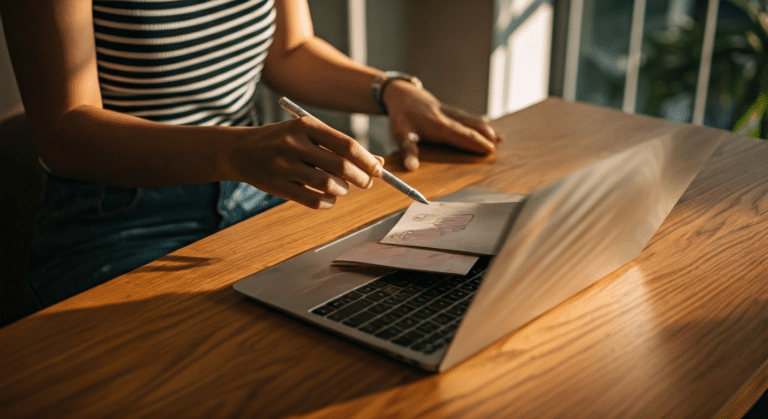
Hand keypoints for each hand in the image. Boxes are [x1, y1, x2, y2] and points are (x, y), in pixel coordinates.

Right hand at [225, 116, 382, 208]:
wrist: (239, 150)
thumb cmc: (282, 141)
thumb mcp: (308, 134)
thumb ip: (340, 147)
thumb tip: (377, 163)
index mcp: (305, 126)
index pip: (346, 145)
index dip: (367, 160)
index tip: (378, 170)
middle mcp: (294, 144)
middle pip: (341, 166)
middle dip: (361, 178)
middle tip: (366, 183)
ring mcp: (284, 166)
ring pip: (329, 185)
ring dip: (343, 191)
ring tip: (342, 189)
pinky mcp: (277, 186)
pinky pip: (313, 201)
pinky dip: (328, 203)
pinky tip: (329, 198)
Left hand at [382, 80, 503, 170]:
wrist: (401, 93)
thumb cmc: (401, 114)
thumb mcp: (399, 132)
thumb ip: (407, 150)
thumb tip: (411, 167)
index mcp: (438, 124)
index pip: (460, 134)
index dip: (475, 142)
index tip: (489, 149)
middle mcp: (447, 117)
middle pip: (470, 125)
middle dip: (485, 135)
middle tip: (498, 145)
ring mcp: (450, 112)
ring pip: (471, 119)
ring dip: (486, 128)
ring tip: (500, 138)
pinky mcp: (450, 110)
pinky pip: (467, 117)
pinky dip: (479, 122)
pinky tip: (488, 124)